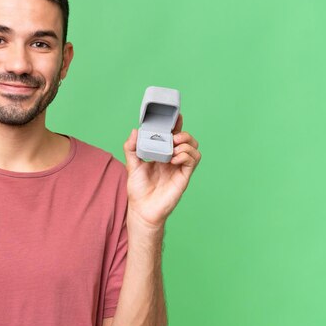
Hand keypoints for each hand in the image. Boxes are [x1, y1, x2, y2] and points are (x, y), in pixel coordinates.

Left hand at [123, 114, 200, 230]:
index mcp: (162, 154)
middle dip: (183, 134)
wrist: (142, 209)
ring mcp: (180, 168)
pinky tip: (174, 158)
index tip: (176, 116)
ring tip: (174, 148)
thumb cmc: (138, 189)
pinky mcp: (184, 177)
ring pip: (194, 149)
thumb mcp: (131, 164)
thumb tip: (134, 131)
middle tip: (173, 136)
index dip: (177, 125)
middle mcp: (173, 159)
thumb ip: (131, 148)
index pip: (173, 136)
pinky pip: (193, 161)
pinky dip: (186, 155)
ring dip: (186, 144)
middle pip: (187, 140)